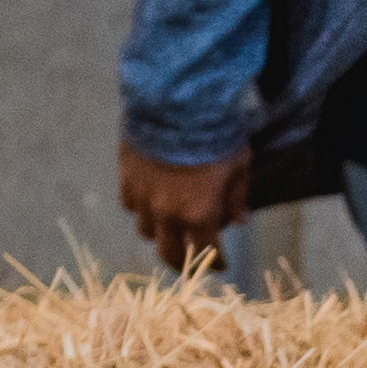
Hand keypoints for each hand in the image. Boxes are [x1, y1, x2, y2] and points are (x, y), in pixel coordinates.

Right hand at [120, 144, 249, 273]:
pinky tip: (150, 202)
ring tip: (169, 230)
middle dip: (184, 264)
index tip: (221, 265)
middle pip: (170, 253)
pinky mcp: (126, 178)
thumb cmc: (215, 132)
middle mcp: (167, 213)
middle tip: (192, 264)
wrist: (175, 102)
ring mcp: (143, 197)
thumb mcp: (239, 164)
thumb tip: (240, 220)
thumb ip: (238, 196)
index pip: (207, 252)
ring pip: (147, 231)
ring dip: (161, 234)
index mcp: (198, 213)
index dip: (216, 263)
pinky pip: (131, 206)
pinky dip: (142, 210)